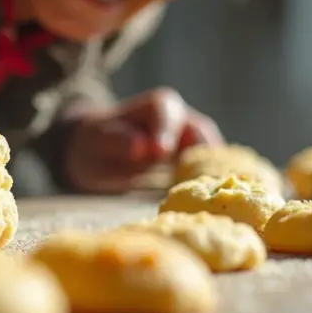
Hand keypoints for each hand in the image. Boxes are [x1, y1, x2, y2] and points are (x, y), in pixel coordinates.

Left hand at [63, 88, 223, 192]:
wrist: (100, 154)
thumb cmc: (99, 142)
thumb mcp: (98, 140)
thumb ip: (117, 140)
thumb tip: (141, 146)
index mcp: (159, 106)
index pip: (168, 115)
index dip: (165, 131)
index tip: (159, 151)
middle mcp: (184, 120)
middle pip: (201, 135)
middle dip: (201, 156)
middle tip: (198, 181)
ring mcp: (195, 144)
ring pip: (212, 157)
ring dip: (211, 176)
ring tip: (208, 198)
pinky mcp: (198, 167)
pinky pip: (209, 175)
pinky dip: (209, 189)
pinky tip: (205, 206)